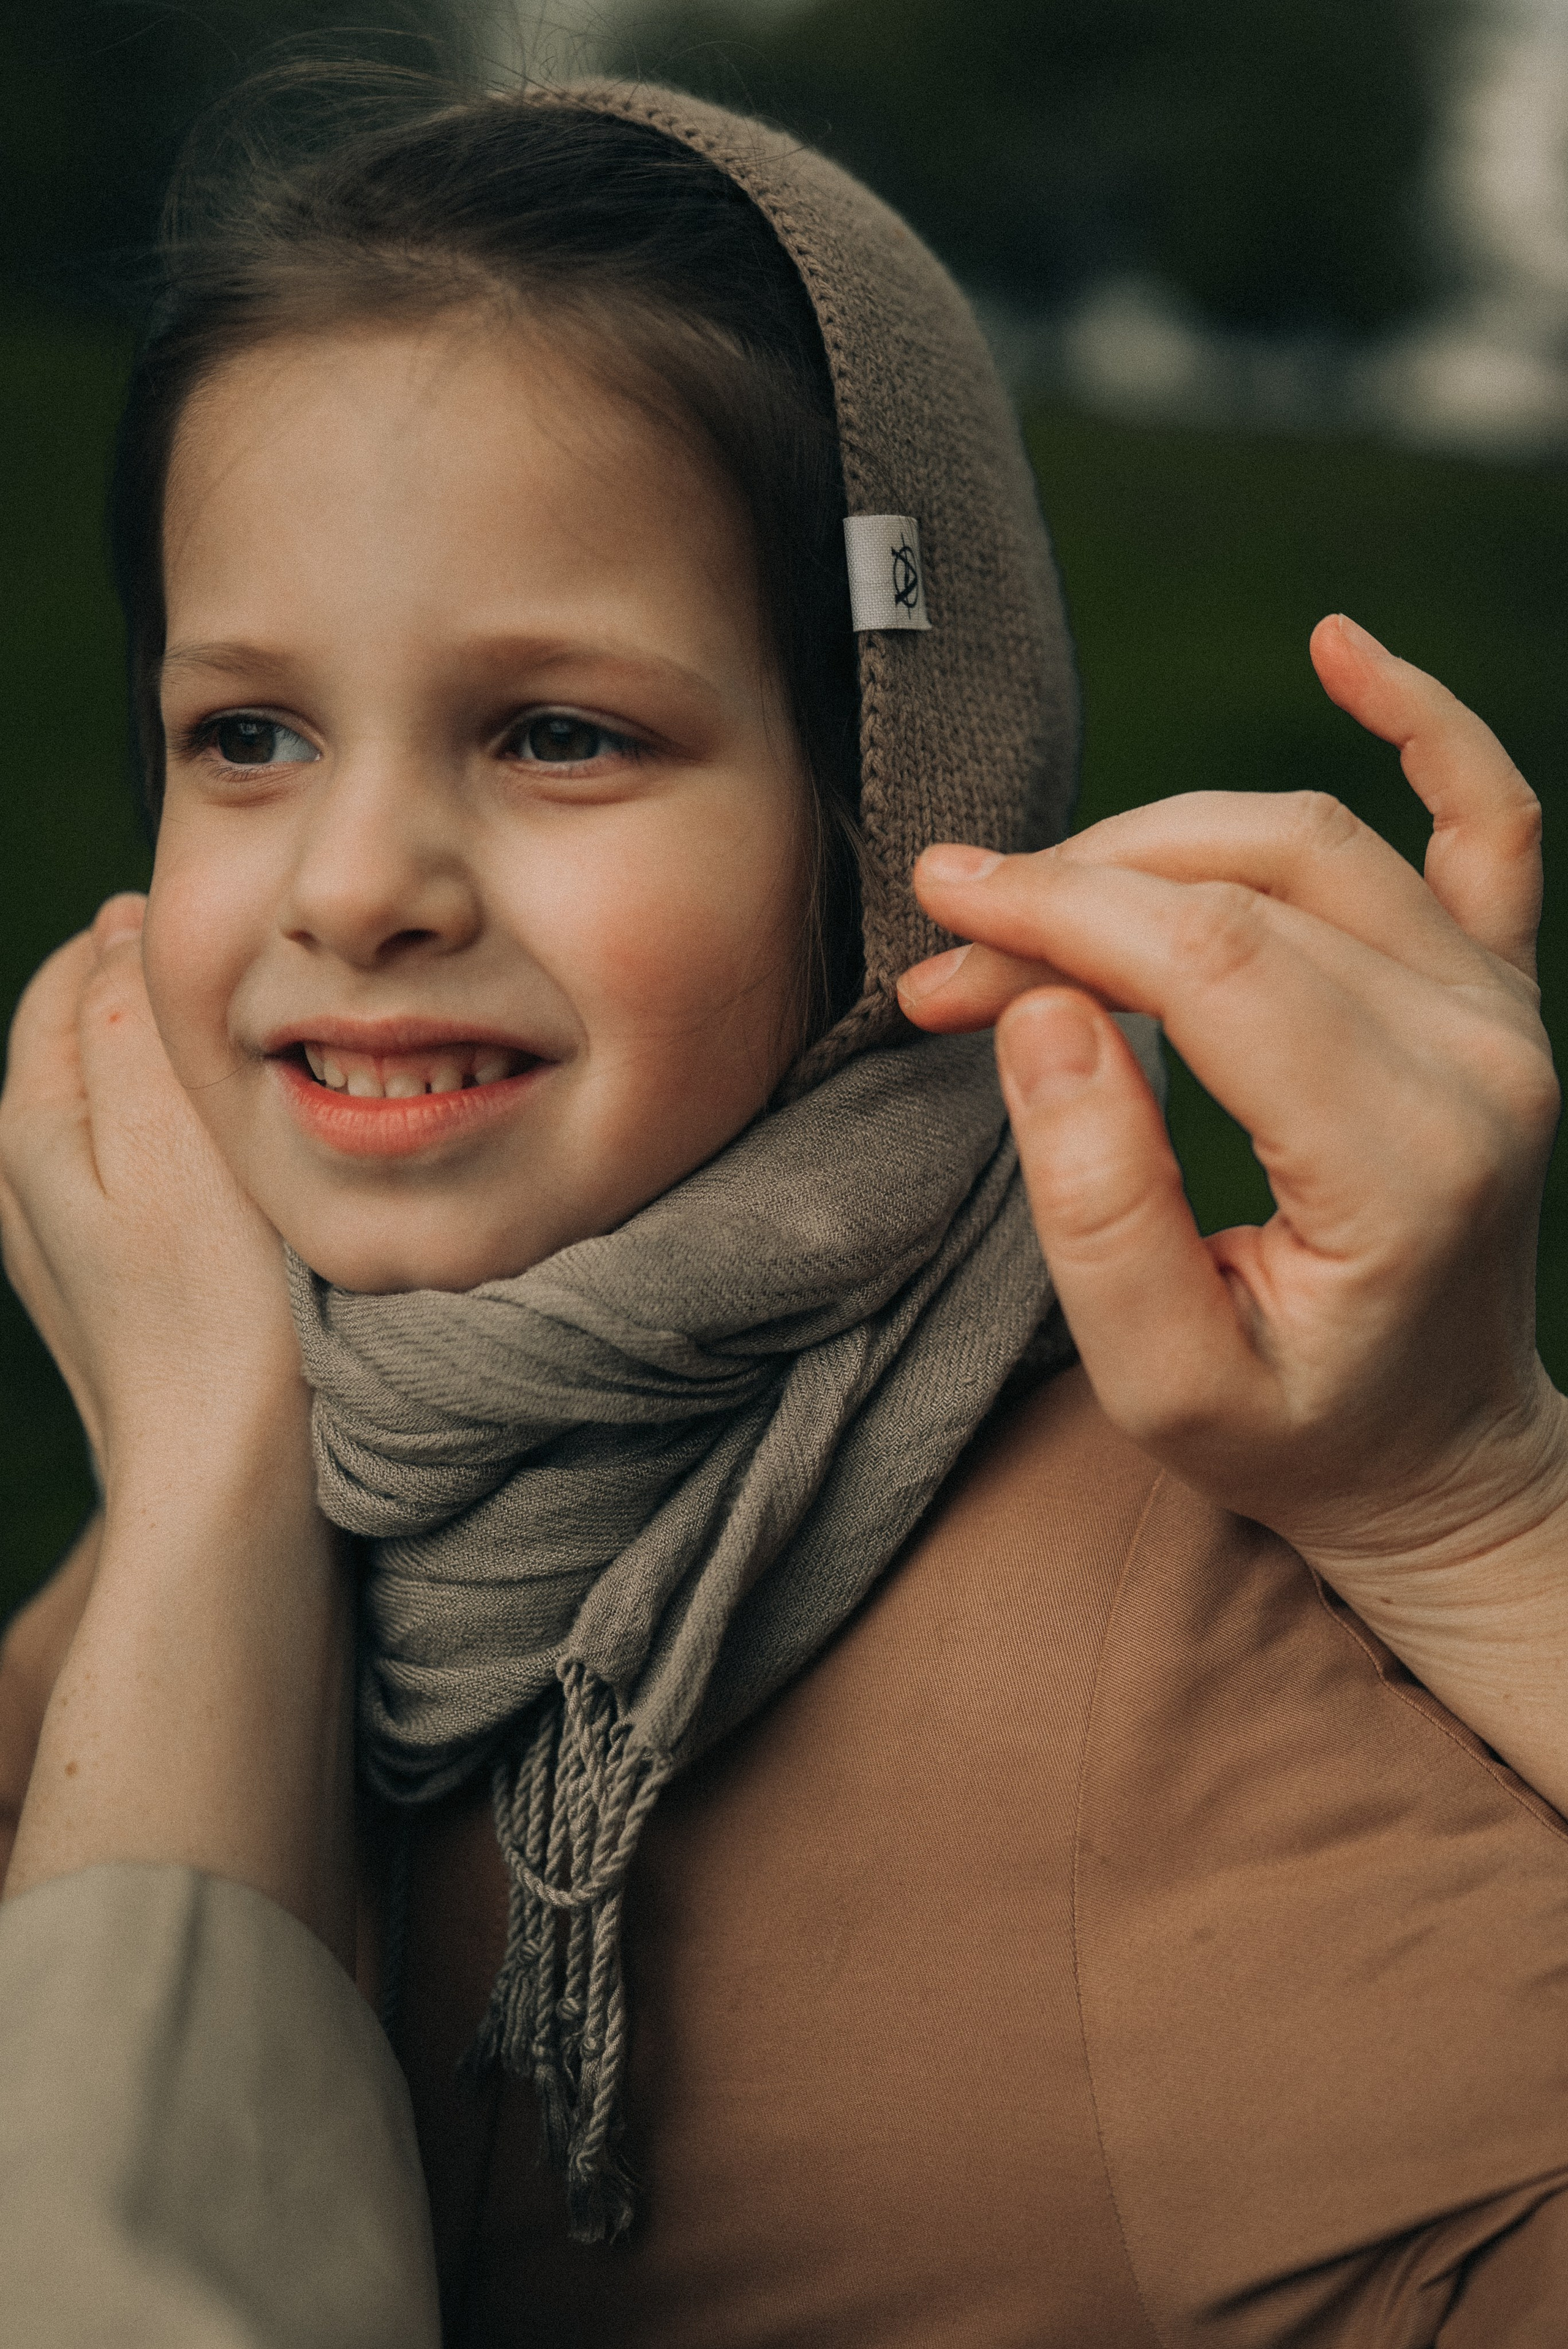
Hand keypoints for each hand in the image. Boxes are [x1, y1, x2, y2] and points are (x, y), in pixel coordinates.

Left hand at [1, 898, 353, 1955]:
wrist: (239, 1499)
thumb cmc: (223, 1318)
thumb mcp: (175, 1133)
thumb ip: (142, 1014)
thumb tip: (123, 923)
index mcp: (37, 1127)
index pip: (81, 974)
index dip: (164, 935)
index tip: (261, 932)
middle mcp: (40, 1186)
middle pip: (106, 1042)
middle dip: (185, 1004)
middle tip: (294, 995)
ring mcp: (89, 1250)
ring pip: (145, 1115)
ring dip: (211, 1083)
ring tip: (302, 1078)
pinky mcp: (144, 1302)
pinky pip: (173, 1185)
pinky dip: (219, 1156)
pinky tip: (282, 1181)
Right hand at [897, 616, 1566, 1608]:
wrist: (1435, 1452)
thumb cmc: (1295, 1432)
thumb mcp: (1163, 1382)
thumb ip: (1100, 1206)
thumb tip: (1043, 1010)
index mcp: (1408, 1165)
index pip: (1215, 966)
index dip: (1061, 916)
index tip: (944, 913)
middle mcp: (1483, 1062)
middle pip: (1250, 889)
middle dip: (1077, 895)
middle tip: (953, 956)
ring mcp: (1506, 1014)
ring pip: (1313, 839)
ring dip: (1156, 844)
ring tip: (1039, 899)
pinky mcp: (1502, 991)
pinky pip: (1490, 820)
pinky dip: (1425, 724)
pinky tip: (1346, 647)